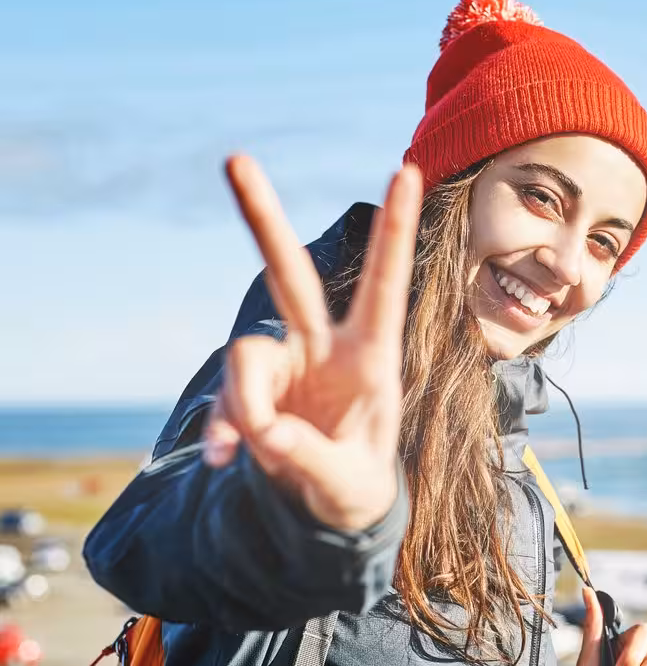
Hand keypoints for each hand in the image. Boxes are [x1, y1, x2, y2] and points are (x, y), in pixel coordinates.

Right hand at [203, 156, 421, 530]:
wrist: (329, 506)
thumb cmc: (356, 484)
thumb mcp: (349, 483)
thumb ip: (311, 458)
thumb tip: (265, 433)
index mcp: (371, 357)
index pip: (383, 285)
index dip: (393, 232)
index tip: (406, 170)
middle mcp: (323, 346)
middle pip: (289, 274)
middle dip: (261, 218)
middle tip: (234, 159)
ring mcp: (282, 363)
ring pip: (246, 355)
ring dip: (245, 403)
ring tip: (258, 448)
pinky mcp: (249, 388)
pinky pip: (225, 398)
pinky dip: (222, 429)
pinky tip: (224, 458)